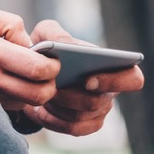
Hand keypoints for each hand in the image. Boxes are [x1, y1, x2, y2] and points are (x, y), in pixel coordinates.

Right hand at [0, 5, 58, 107]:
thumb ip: (10, 22)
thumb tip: (30, 44)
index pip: (37, 68)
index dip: (52, 65)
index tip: (50, 59)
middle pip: (39, 94)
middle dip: (49, 84)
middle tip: (43, 72)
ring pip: (26, 102)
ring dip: (31, 90)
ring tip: (20, 75)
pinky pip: (10, 106)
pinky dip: (15, 96)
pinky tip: (4, 81)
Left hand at [20, 20, 145, 135]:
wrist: (29, 70)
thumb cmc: (45, 49)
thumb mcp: (45, 33)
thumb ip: (55, 33)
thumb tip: (65, 46)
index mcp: (109, 66)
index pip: (132, 79)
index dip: (115, 82)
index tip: (87, 80)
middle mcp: (108, 91)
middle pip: (98, 102)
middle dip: (71, 96)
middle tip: (51, 88)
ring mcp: (97, 110)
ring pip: (81, 116)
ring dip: (58, 105)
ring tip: (42, 94)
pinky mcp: (83, 125)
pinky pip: (72, 128)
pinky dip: (53, 119)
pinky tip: (40, 109)